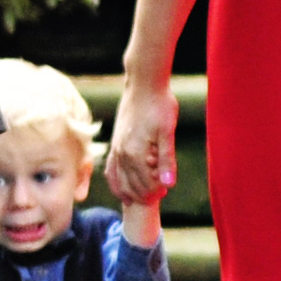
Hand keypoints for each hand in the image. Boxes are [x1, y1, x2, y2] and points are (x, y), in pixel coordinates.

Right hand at [101, 83, 178, 209]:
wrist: (144, 83)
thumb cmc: (160, 105)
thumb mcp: (168, 132)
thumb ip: (167, 160)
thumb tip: (169, 184)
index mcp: (135, 153)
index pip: (145, 185)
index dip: (156, 192)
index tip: (167, 191)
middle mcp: (122, 153)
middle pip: (132, 186)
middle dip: (146, 195)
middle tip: (160, 196)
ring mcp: (116, 149)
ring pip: (119, 181)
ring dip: (132, 192)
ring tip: (146, 196)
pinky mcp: (115, 143)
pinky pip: (111, 170)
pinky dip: (116, 184)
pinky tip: (122, 191)